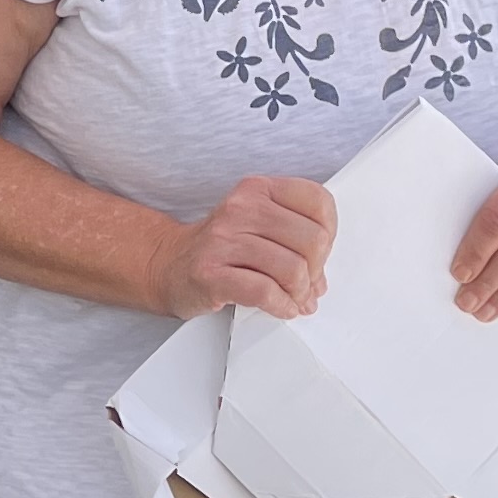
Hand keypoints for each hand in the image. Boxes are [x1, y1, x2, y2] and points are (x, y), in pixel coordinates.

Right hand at [154, 175, 334, 319]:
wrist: (167, 264)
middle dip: (316, 270)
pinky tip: (281, 307)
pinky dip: (281, 305)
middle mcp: (239, 209)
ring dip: (299, 293)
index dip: (329, 233)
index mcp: (257, 190)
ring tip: (292, 298)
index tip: (318, 253)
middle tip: (305, 283)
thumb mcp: (258, 227)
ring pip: (292, 268)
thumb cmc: (220, 248)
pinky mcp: (210, 274)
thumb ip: (295, 243)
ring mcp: (222, 241)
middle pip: (312, 240)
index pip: (319, 202)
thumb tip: (321, 280)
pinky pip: (264, 291)